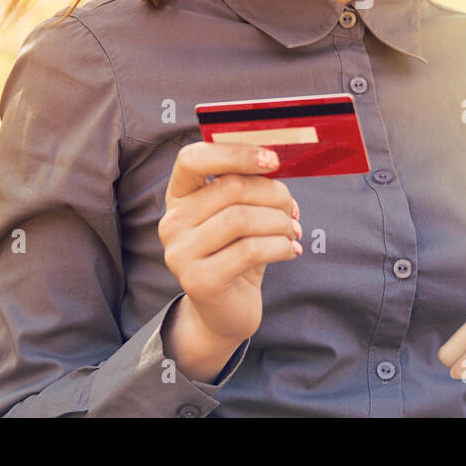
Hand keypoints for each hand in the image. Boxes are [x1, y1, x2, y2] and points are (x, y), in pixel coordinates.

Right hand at [158, 141, 301, 345]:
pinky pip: (250, 250)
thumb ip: (250, 187)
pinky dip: (280, 246)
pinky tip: (290, 250)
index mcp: (179, 197)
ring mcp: (180, 253)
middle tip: (293, 210)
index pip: (193, 159)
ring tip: (292, 232)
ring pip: (241, 218)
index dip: (234, 153)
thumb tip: (275, 164)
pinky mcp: (199, 280)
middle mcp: (172, 222)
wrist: (225, 312)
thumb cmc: (238, 254)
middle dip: (273, 195)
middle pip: (231, 188)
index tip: (273, 160)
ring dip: (279, 222)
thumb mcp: (241, 215)